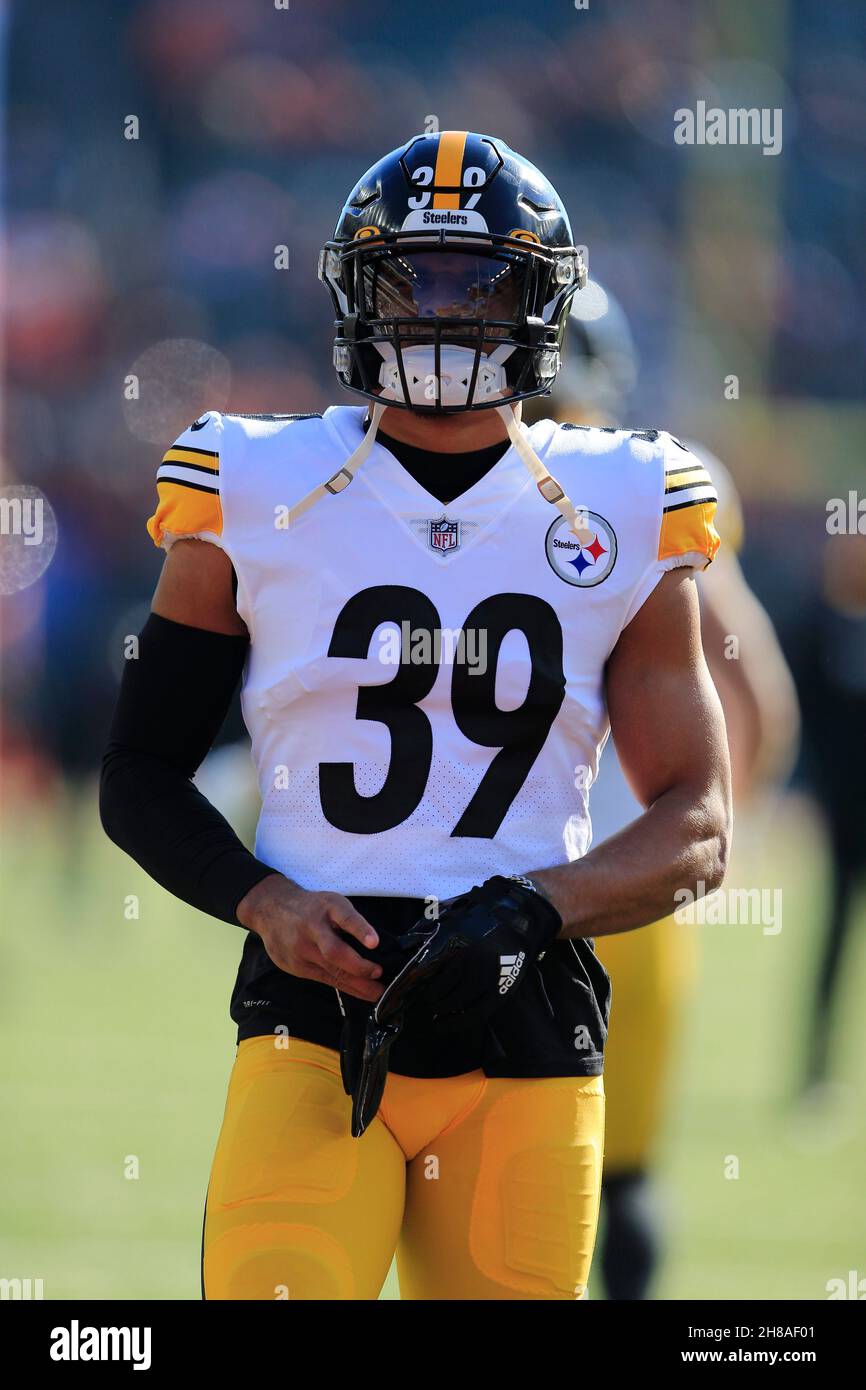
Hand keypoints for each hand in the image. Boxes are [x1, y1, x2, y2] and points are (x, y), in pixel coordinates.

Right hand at [236, 874, 383, 1003]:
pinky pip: (323, 979)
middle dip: (359, 967)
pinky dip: (344, 987)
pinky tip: (360, 992)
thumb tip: (376, 946)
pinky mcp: (295, 966)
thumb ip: (349, 920)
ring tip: (376, 993)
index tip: (374, 943)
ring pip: (331, 971)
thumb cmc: (312, 908)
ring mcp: (301, 949)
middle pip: (334, 951)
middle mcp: (312, 928)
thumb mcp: (331, 902)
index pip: (345, 917)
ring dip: (357, 984)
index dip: (360, 930)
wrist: (271, 909)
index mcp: (327, 907)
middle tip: (380, 974)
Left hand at [375, 874, 562, 1031]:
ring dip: (441, 1010)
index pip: (424, 970)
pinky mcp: (501, 988)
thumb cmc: (483, 912)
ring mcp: (487, 976)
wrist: (522, 914)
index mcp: (454, 941)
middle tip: (423, 999)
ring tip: (435, 1011)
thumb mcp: (451, 913)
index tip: (400, 994)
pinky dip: (458, 1021)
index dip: (410, 985)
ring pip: (456, 1003)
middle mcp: (469, 961)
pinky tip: (446, 1023)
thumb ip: (426, 929)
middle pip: (439, 989)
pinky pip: (476, 1013)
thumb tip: (403, 946)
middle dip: (427, 997)